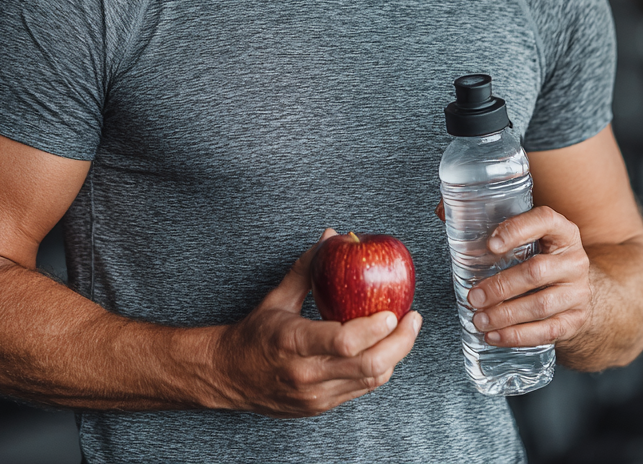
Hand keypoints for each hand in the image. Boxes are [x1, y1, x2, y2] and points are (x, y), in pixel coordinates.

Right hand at [213, 229, 421, 417]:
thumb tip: (330, 235)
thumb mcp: (278, 297)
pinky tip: (386, 349)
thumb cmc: (254, 334)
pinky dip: (378, 369)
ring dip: (395, 356)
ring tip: (405, 331)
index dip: (374, 329)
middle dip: (400, 343)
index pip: (344, 341)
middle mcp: (307, 374)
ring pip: (370, 381)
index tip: (393, 311)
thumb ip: (307, 266)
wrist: (229, 377)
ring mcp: (316, 395)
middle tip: (413, 319)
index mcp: (294, 342)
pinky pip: (360, 389)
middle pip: (368, 366)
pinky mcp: (322, 407)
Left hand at [466, 206, 590, 349]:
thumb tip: (442, 212)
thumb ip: (487, 220)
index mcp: (561, 231)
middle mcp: (574, 259)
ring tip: (479, 319)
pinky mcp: (576, 319)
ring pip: (541, 305)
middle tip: (472, 296)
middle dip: (500, 286)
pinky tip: (495, 335)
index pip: (544, 220)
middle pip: (536, 271)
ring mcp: (579, 291)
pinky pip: (547, 331)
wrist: (574, 288)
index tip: (491, 244)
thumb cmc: (539, 255)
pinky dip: (518, 336)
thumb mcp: (525, 234)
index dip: (518, 230)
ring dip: (505, 315)